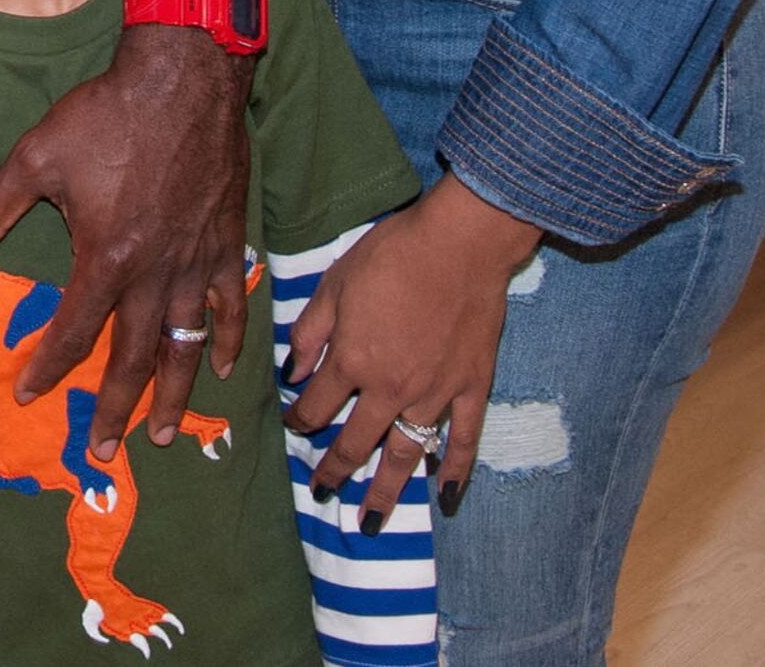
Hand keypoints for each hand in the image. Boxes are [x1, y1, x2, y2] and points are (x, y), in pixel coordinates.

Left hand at [0, 24, 251, 457]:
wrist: (182, 80)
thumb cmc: (105, 116)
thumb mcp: (35, 156)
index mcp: (106, 258)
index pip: (75, 332)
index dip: (49, 367)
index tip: (30, 394)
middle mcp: (154, 272)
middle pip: (133, 356)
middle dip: (115, 406)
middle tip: (105, 450)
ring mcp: (196, 261)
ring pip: (184, 344)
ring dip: (172, 392)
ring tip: (160, 432)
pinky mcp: (227, 242)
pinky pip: (229, 303)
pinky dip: (224, 337)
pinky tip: (219, 365)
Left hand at [282, 176, 536, 514]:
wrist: (459, 245)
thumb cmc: (391, 255)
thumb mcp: (333, 284)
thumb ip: (311, 332)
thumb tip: (293, 371)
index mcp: (352, 360)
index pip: (316, 405)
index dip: (299, 418)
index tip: (293, 424)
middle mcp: (390, 387)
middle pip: (356, 441)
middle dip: (335, 469)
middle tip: (323, 490)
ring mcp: (434, 393)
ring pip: (405, 452)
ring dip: (387, 490)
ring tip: (372, 519)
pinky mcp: (472, 389)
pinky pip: (464, 440)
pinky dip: (455, 470)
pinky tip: (445, 495)